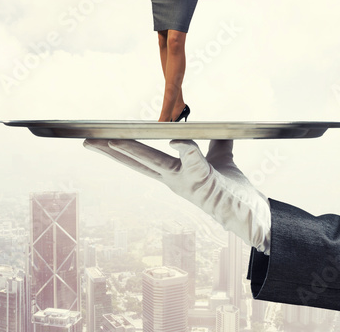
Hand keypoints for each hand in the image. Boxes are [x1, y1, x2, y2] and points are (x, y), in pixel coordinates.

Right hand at [83, 138, 270, 252]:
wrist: (250, 213)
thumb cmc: (231, 188)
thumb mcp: (221, 158)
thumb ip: (215, 143)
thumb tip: (218, 127)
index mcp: (172, 173)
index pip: (141, 158)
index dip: (121, 149)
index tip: (101, 138)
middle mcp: (173, 179)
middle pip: (137, 162)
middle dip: (111, 152)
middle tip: (88, 141)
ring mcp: (186, 181)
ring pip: (156, 163)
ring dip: (134, 151)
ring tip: (113, 141)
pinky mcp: (204, 180)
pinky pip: (194, 161)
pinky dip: (185, 150)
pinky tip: (175, 140)